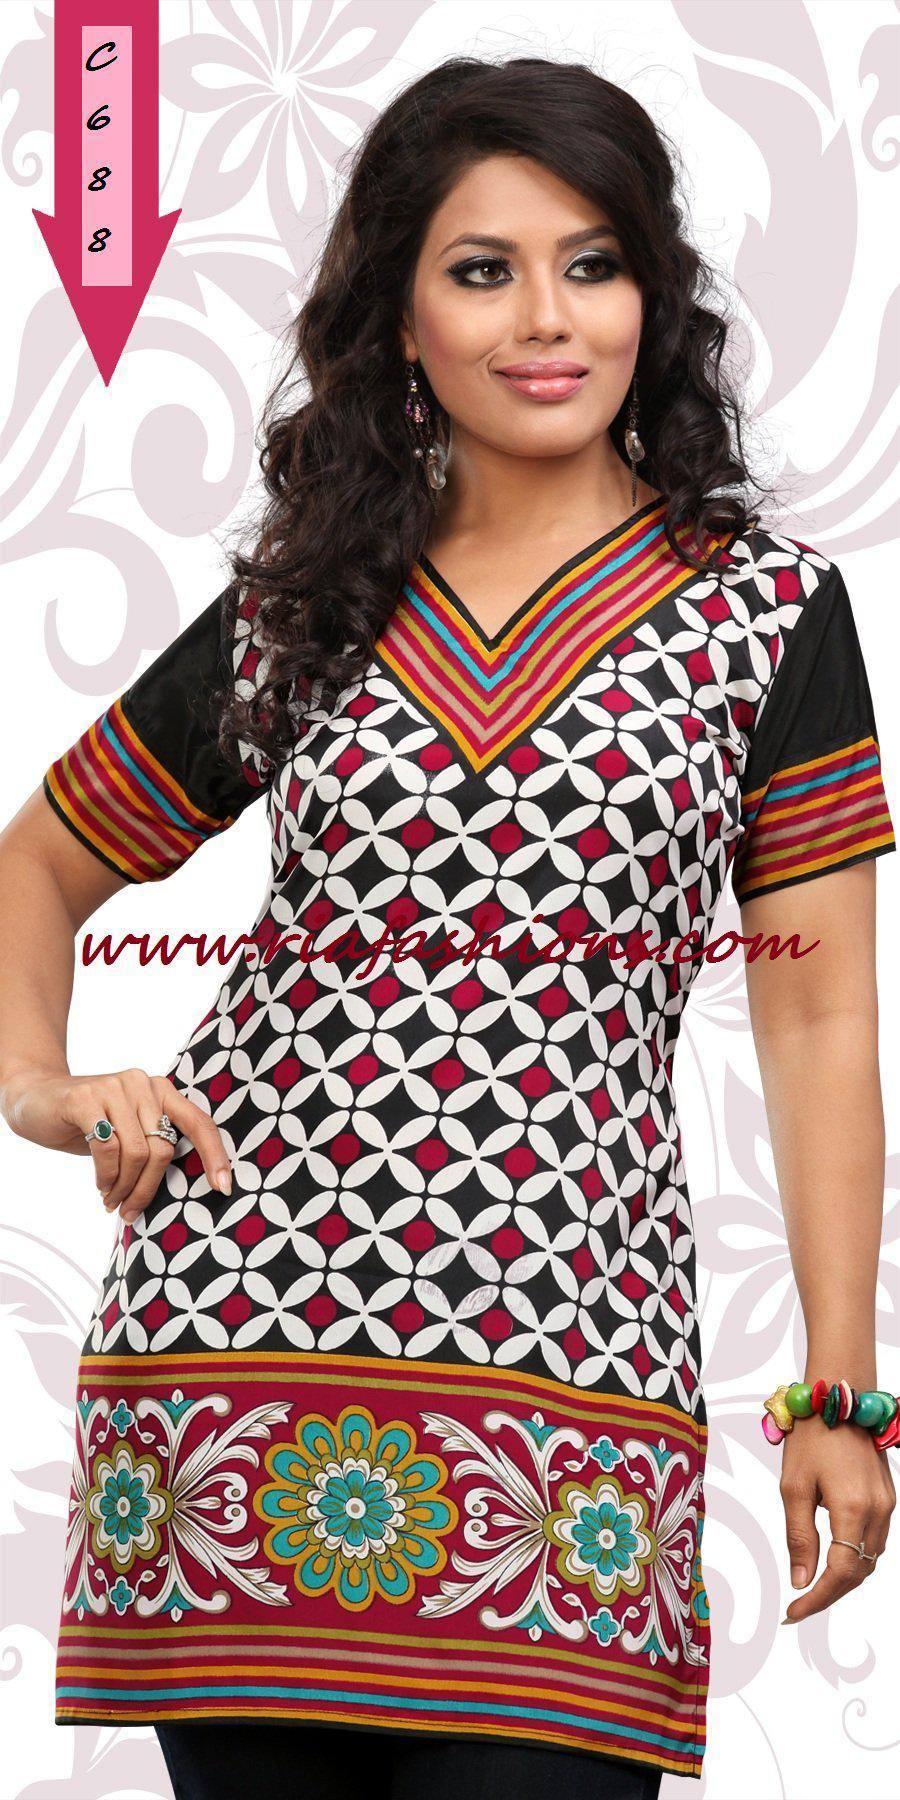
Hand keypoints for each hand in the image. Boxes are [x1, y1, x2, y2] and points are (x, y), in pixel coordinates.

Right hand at [1, 1066, 231, 1223]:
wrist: (36, 1098)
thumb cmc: (89, 1123)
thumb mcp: (127, 1131)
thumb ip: (152, 1146)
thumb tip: (183, 1191)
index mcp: (160, 1090)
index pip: (198, 1122)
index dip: (214, 1155)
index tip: (224, 1187)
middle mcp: (142, 1083)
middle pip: (162, 1150)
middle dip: (148, 1189)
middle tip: (129, 1211)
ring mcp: (114, 1087)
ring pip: (137, 1153)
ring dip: (124, 1187)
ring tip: (112, 1200)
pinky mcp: (86, 1099)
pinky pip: (108, 1149)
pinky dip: (106, 1177)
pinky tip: (100, 1185)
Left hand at [779, 1410, 894, 1621]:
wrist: (839, 1395)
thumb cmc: (812, 1435)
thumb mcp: (794, 1486)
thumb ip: (799, 1536)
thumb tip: (801, 1581)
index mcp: (853, 1508)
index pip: (840, 1572)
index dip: (818, 1599)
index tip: (793, 1614)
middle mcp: (878, 1510)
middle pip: (859, 1572)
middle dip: (830, 1593)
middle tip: (799, 1606)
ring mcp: (888, 1503)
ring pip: (870, 1558)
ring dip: (844, 1577)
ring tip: (812, 1586)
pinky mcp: (888, 1495)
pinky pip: (874, 1538)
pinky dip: (855, 1555)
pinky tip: (832, 1557)